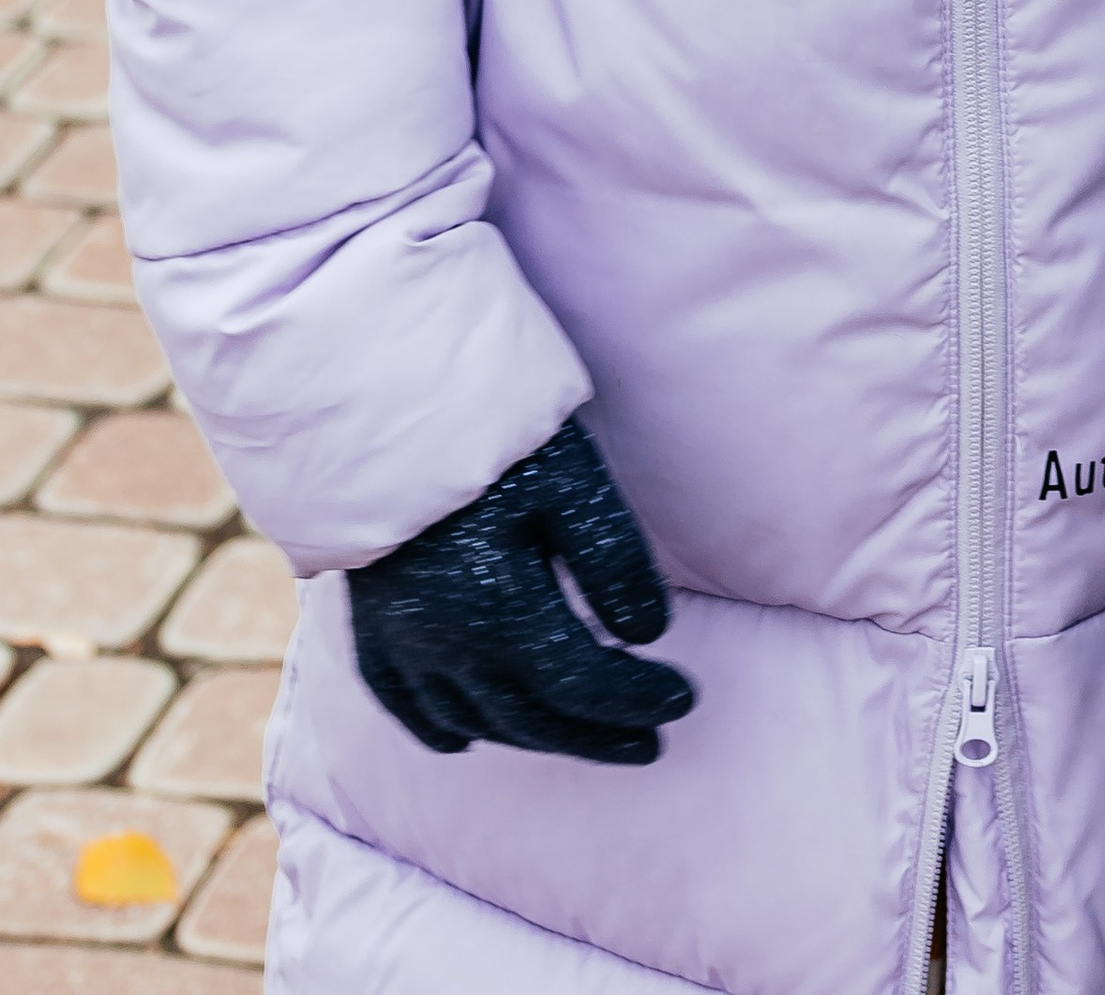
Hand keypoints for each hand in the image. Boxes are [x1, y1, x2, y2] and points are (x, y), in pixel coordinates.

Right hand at [347, 416, 695, 765]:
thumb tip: (649, 635)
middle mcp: (446, 648)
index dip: (637, 700)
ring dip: (535, 738)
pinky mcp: (370, 628)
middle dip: (598, 735)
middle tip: (652, 743)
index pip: (582, 686)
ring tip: (583, 735)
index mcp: (500, 615)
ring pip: (475, 720)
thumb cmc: (488, 439)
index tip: (683, 699)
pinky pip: (403, 706)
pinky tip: (469, 737)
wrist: (378, 410)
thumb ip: (612, 563)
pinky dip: (442, 730)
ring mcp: (401, 645)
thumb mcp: (570, 484)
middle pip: (533, 719)